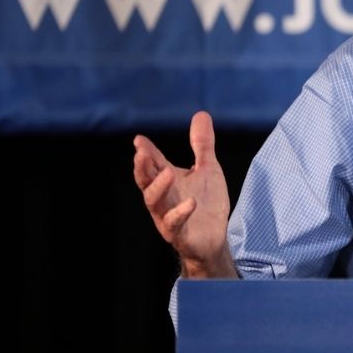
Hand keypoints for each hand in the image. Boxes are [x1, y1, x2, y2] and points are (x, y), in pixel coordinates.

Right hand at [132, 111, 234, 277]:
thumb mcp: (208, 169)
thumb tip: (201, 114)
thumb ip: (202, 144)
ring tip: (168, 173)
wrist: (214, 239)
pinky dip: (180, 213)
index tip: (139, 140)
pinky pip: (175, 224)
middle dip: (142, 168)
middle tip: (141, 153)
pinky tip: (190, 202)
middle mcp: (163, 198)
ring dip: (159, 188)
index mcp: (167, 181)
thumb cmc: (207, 203)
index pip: (153, 164)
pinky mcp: (179, 233)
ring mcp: (168, 216)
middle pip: (146, 182)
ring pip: (155, 202)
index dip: (146, 152)